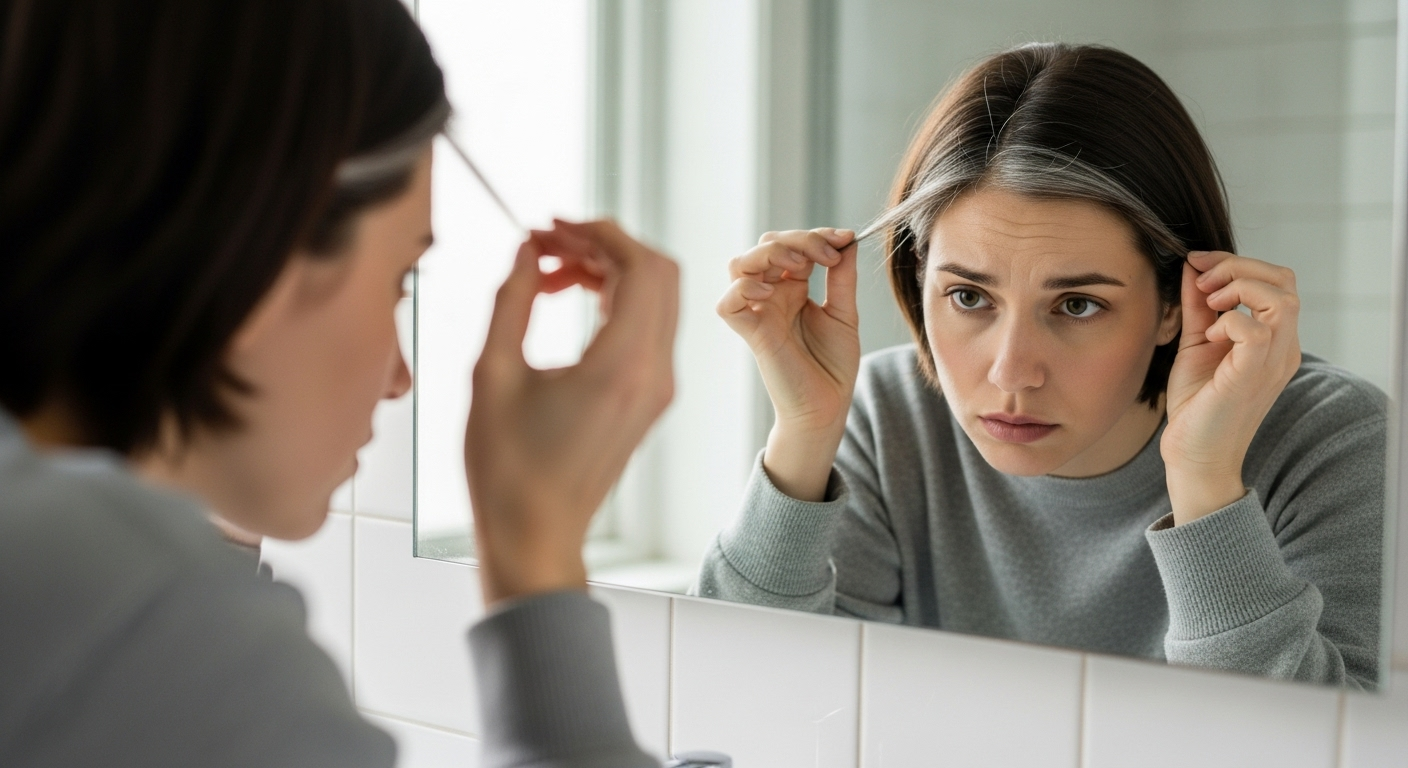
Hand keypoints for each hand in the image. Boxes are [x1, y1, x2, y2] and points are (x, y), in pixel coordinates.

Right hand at [466, 220, 678, 604]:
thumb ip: (512, 301)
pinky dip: (615, 300)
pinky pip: (647, 327)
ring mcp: (657, 388)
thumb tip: (525, 253)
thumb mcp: (492, 375)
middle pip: (659, 273)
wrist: (535, 535)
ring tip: (549, 271)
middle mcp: (653, 373)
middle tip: (548, 243)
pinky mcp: (649, 398)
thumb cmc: (508, 470)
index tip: (553, 225)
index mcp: (622, 365)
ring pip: (656, 298)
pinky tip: (568, 298)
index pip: (640, 265)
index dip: (598, 231)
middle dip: (605, 244)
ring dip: (610, 270)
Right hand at [717, 228, 859, 500]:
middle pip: (764, 246)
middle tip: (828, 256)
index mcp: (792, 287)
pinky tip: (771, 289)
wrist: (827, 406)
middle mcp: (771, 295)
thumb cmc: (833, 366)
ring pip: (738, 264)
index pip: (791, 244)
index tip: (844, 239)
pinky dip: (744, 288)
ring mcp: (758, 311)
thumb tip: (847, 239)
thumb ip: (842, 277)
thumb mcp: (844, 312)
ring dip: (769, 254)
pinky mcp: (750, 332)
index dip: (815, 236)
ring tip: (800, 265)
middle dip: (796, 240)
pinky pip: (727, 303)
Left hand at [1161, 250, 1300, 524]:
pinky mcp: (1252, 375)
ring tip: (1209, 306)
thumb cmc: (1198, 403)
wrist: (1193, 453)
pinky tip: (1211, 338)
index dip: (1237, 262)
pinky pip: (1256, 329)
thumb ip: (1198, 306)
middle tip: (1202, 285)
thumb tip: (1193, 266)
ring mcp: (1272, 362)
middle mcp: (1283, 347)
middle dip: (1238, 267)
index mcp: (1274, 338)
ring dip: (1237, 289)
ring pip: (1281, 298)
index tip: (1197, 265)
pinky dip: (1229, 321)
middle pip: (1285, 280)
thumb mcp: (1197, 341)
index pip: (1277, 279)